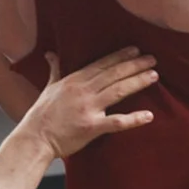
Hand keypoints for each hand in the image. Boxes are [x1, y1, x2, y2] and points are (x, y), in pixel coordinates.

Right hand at [22, 47, 156, 159]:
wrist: (34, 138)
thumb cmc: (40, 115)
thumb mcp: (48, 88)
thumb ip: (55, 70)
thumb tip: (51, 54)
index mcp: (74, 80)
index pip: (101, 64)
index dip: (120, 56)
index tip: (136, 50)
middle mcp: (83, 91)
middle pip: (114, 74)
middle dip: (135, 65)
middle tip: (153, 59)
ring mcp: (88, 108)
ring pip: (118, 91)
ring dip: (138, 82)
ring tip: (154, 76)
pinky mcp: (91, 127)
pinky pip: (117, 122)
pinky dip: (134, 119)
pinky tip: (148, 116)